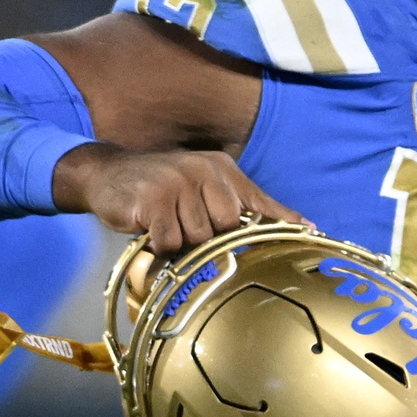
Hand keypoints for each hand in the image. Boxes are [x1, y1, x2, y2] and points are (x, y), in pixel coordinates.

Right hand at [52, 143, 306, 251]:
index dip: (279, 223)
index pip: (259, 202)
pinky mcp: (152, 200)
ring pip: (198, 238)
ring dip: (181, 242)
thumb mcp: (208, 189)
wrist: (106, 175)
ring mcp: (177, 183)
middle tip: (188, 228)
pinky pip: (170, 242)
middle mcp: (203, 171)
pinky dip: (160, 246)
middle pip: (227, 227)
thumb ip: (253, 207)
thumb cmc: (163, 190)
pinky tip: (150, 230)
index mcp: (222, 170)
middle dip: (209, 237)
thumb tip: (307, 226)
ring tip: (166, 225)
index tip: (310, 235)